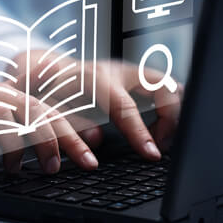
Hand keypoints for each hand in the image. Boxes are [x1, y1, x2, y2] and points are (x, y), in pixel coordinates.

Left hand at [8, 52, 182, 161]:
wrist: (48, 68)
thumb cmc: (48, 92)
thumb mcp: (50, 107)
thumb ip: (68, 122)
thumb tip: (94, 139)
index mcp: (95, 79)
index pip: (126, 107)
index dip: (140, 133)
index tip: (153, 154)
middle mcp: (118, 71)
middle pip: (162, 88)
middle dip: (171, 119)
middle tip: (160, 147)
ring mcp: (130, 71)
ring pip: (169, 85)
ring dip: (174, 113)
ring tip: (161, 140)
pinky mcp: (137, 77)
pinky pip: (166, 89)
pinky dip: (171, 109)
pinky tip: (159, 130)